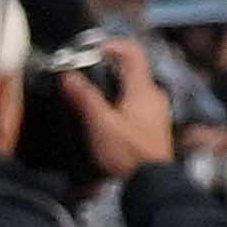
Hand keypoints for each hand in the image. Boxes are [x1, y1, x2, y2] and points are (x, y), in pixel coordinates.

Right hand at [71, 48, 172, 183]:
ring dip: (114, 85)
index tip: (94, 50)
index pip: (132, 53)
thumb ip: (85, 99)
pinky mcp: (154, 124)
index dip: (113, 46)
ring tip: (92, 95)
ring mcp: (156, 110)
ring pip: (134, 87)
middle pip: (132, 69)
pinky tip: (107, 116)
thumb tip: (69, 78)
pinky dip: (121, 101)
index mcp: (143, 90)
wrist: (151, 180)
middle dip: (108, 67)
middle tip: (87, 72)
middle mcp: (154, 96)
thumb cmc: (130, 154)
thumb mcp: (101, 125)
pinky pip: (137, 103)